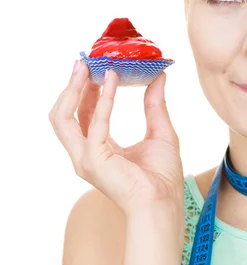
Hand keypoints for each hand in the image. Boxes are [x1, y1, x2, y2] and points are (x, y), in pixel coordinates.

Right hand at [49, 60, 183, 215]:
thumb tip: (159, 77)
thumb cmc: (163, 176)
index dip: (86, 90)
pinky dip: (103, 99)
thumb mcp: (160, 132)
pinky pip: (95, 123)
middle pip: (65, 114)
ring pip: (64, 117)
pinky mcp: (94, 159)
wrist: (164, 202)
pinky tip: (112, 80)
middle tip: (84, 62)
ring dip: (74, 89)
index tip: (95, 67)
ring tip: (87, 66)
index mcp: (98, 149)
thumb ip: (154, 105)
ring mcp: (85, 158)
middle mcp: (86, 154)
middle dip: (71, 86)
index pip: (83, 115)